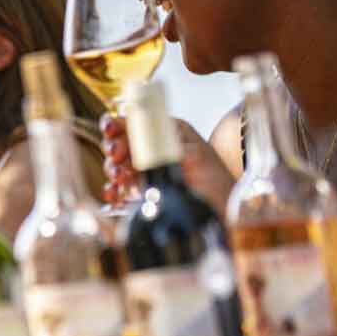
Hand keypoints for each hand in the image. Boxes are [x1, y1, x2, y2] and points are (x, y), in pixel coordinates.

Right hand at [100, 114, 234, 212]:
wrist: (225, 214)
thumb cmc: (217, 182)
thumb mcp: (197, 157)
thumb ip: (171, 147)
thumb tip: (148, 145)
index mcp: (167, 133)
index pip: (136, 121)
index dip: (119, 123)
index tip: (111, 131)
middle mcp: (153, 149)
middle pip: (121, 142)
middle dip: (115, 149)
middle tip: (118, 157)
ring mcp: (146, 171)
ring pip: (117, 165)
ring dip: (113, 170)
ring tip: (121, 178)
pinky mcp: (142, 192)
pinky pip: (119, 189)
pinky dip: (113, 191)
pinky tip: (115, 194)